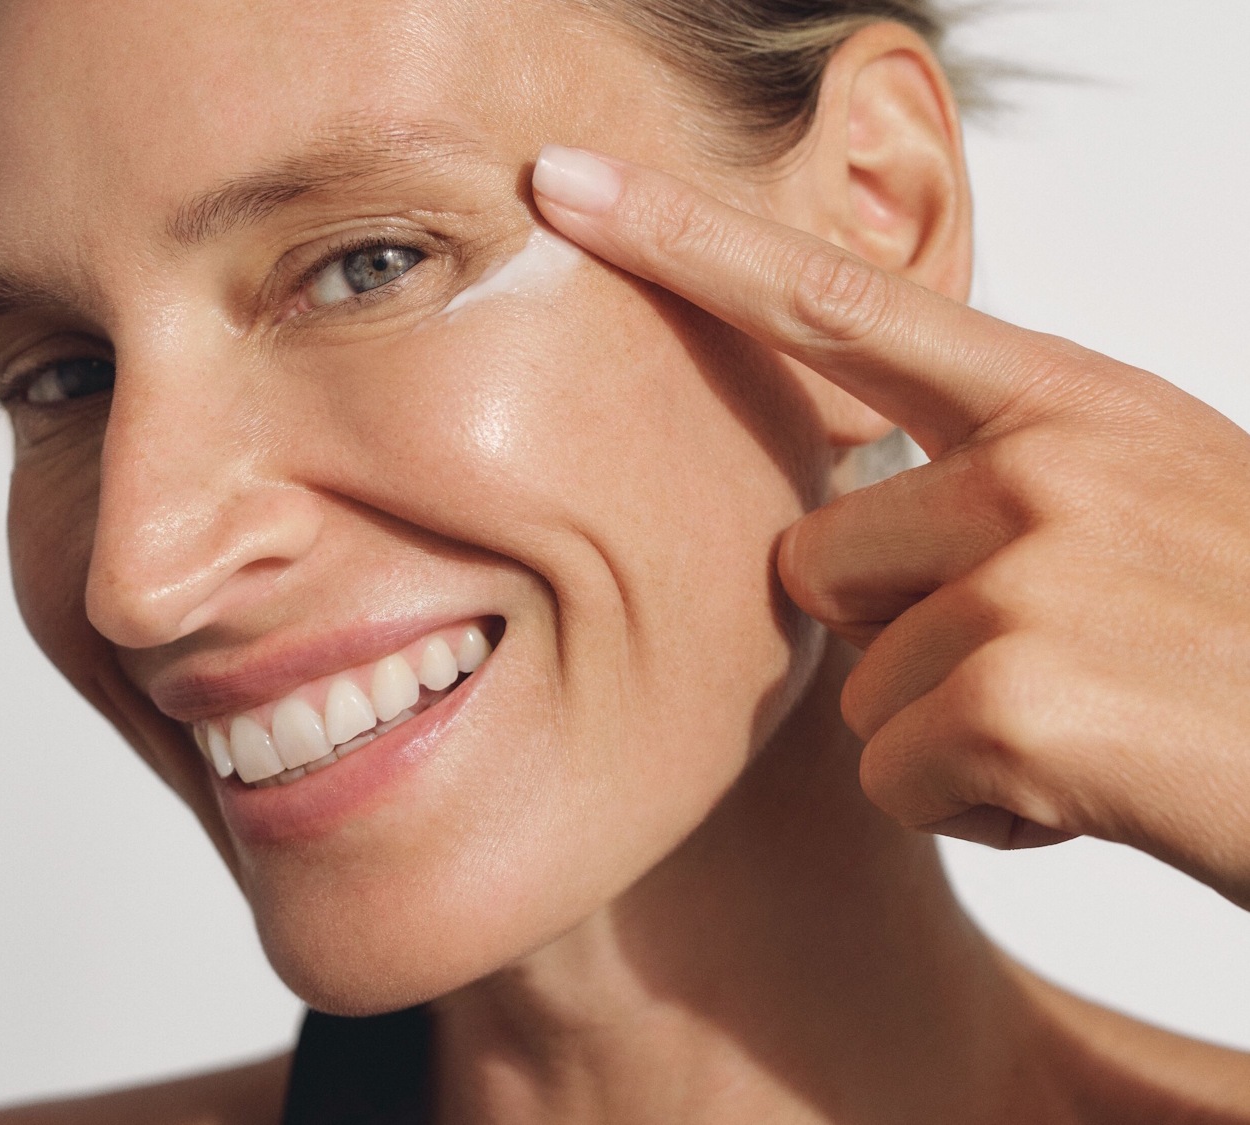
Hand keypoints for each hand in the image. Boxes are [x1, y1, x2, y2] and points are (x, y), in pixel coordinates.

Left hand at [532, 145, 1249, 910]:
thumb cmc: (1249, 645)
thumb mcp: (1145, 511)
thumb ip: (997, 480)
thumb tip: (849, 522)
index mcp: (1067, 402)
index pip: (838, 300)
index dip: (687, 241)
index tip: (566, 182)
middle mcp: (1042, 458)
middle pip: (814, 558)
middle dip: (900, 640)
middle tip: (1054, 668)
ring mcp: (1032, 564)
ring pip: (855, 683)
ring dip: (950, 735)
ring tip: (1093, 729)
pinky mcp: (1021, 686)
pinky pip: (896, 777)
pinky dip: (983, 813)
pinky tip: (1096, 793)